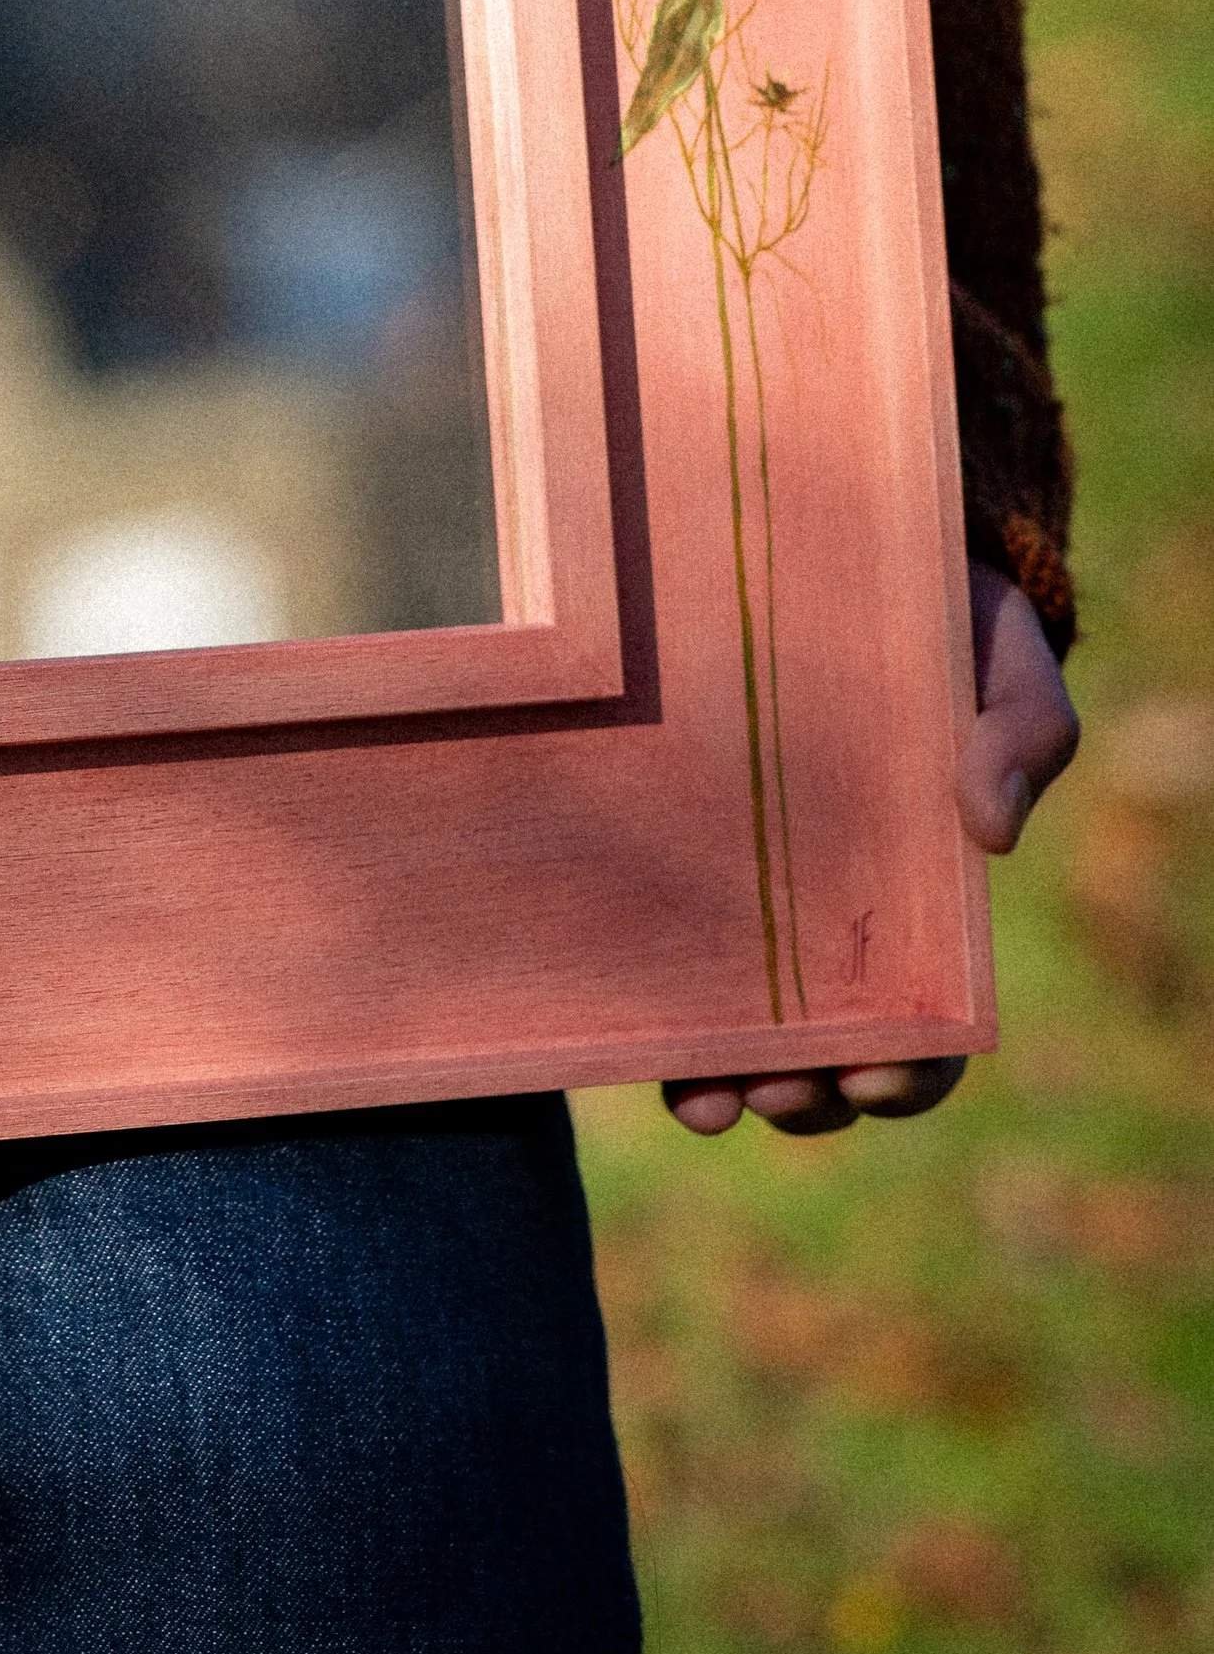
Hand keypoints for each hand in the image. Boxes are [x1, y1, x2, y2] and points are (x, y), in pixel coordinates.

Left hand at [664, 565, 1078, 1137]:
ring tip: (706, 1098)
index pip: (924, 1029)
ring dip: (723, 1085)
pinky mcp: (669, 858)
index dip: (910, 1073)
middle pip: (826, 1056)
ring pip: (736, 1034)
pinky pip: (657, 961)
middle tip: (782, 1095)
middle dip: (806, 1098)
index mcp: (917, 907)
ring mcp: (741, 900)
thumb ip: (1021, 733)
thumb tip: (993, 830)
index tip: (880, 1075)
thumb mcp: (1003, 666)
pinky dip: (651, 1018)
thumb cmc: (941, 624)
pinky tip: (632, 1037)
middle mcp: (826, 923)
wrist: (836, 554)